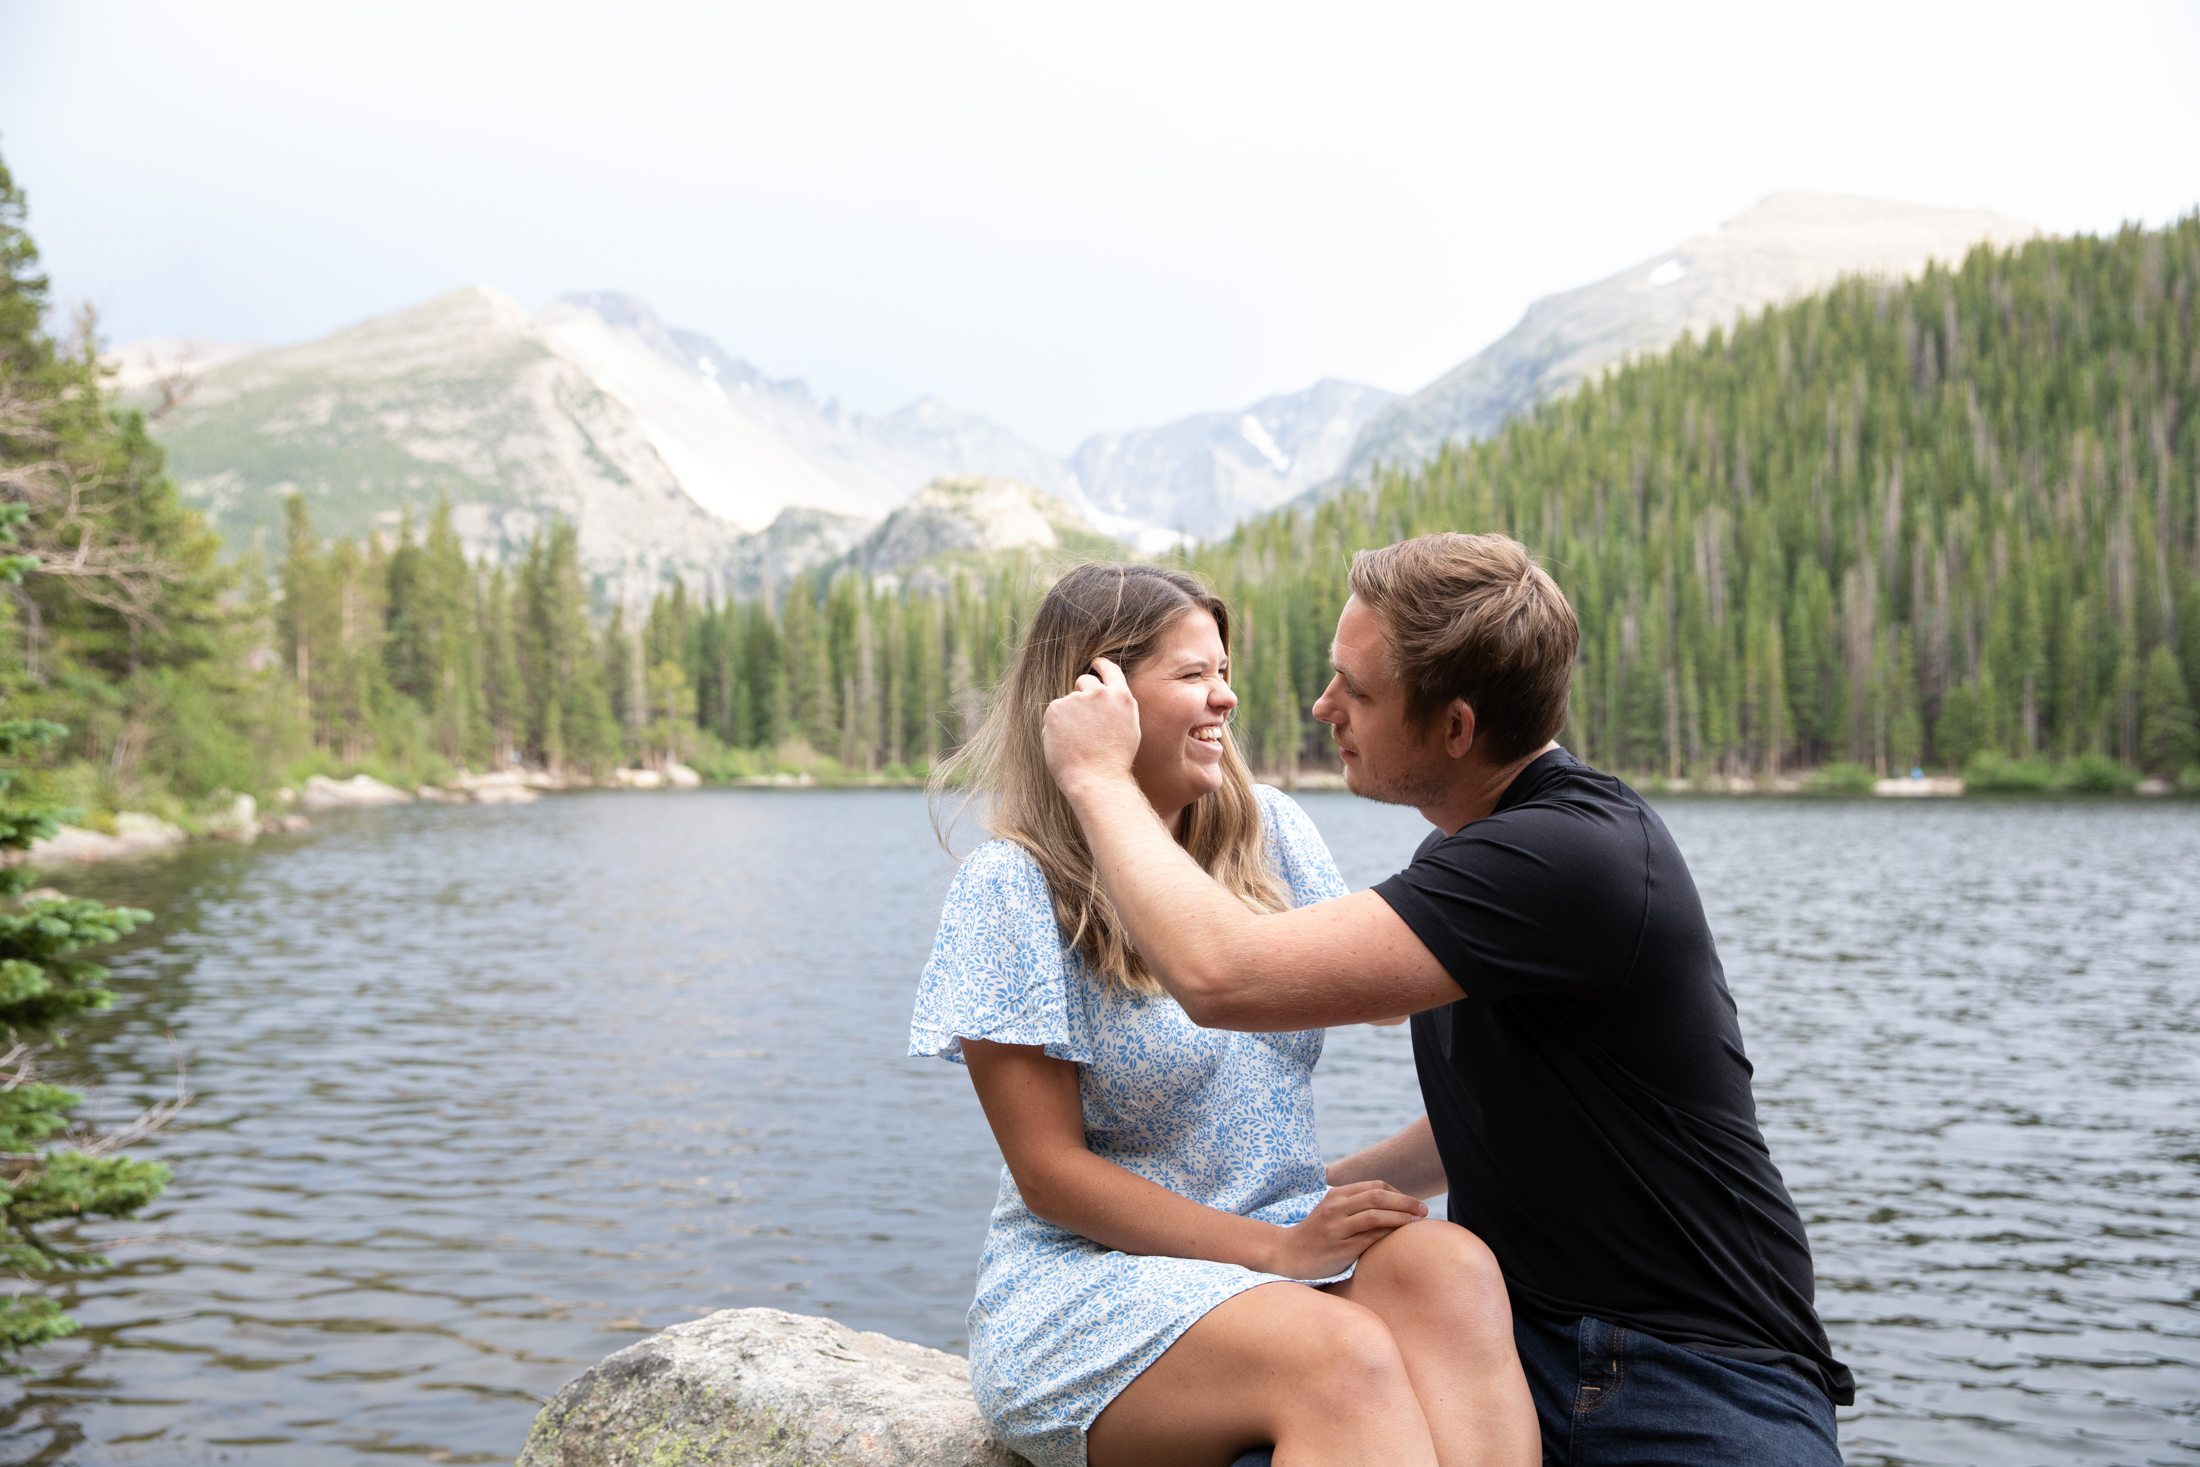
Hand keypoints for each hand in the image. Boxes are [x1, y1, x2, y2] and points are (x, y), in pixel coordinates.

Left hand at [1042, 656, 1141, 799]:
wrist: (1097, 779)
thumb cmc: (1114, 762)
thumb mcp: (1129, 728)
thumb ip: (1118, 708)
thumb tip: (1106, 698)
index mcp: (1121, 697)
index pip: (1110, 670)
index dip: (1101, 665)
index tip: (1095, 663)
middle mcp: (1099, 693)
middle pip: (1084, 681)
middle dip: (1081, 693)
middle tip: (1081, 720)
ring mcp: (1076, 699)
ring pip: (1067, 702)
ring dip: (1068, 716)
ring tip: (1077, 742)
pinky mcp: (1056, 708)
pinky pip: (1053, 714)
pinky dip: (1055, 726)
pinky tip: (1065, 744)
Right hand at [1268, 1181, 1426, 1279]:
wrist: (1288, 1254)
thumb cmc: (1317, 1235)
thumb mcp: (1333, 1212)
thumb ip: (1357, 1206)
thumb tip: (1394, 1207)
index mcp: (1337, 1194)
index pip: (1375, 1186)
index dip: (1399, 1194)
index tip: (1414, 1204)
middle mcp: (1336, 1207)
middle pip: (1378, 1196)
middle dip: (1406, 1202)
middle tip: (1425, 1211)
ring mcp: (1337, 1227)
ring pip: (1376, 1215)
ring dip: (1402, 1217)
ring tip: (1418, 1223)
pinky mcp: (1340, 1248)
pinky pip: (1370, 1238)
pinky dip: (1389, 1234)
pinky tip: (1401, 1238)